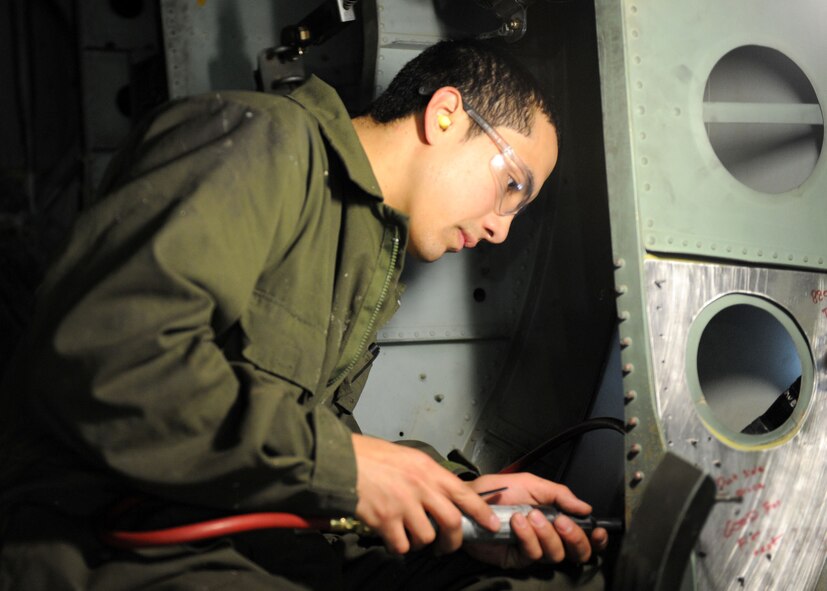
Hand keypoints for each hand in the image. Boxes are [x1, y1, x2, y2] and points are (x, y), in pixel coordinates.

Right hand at [351, 434, 499, 554]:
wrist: (339, 462)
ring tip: (409, 535)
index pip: (464, 493)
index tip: (492, 525)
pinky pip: (402, 546)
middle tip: (446, 546)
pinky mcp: (386, 520)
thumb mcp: (406, 456)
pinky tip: (390, 537)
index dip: (481, 512)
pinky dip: (398, 546)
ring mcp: (404, 505)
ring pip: (426, 537)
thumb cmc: (368, 456)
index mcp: (427, 469)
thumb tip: (439, 493)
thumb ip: (425, 474)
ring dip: (420, 542)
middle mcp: (420, 486)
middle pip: (452, 522)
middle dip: (452, 541)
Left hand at [464, 473, 608, 568]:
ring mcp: (533, 549)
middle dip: (574, 537)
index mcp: (556, 518)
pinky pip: (532, 554)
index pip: (584, 535)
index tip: (597, 530)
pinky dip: (528, 536)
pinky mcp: (517, 559)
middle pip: (576, 551)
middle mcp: (548, 536)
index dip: (595, 537)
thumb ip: (560, 495)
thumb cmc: (498, 491)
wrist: (470, 499)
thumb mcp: (532, 484)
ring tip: (531, 515)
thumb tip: (585, 508)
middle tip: (562, 522)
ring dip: (546, 533)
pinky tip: (518, 522)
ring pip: (555, 553)